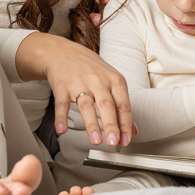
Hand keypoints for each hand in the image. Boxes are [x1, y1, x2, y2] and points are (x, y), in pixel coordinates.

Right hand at [15, 32, 133, 146]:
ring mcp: (79, 84)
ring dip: (92, 124)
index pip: (123, 104)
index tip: (126, 140)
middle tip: (113, 141)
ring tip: (96, 140)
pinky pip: (62, 104)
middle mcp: (98, 81)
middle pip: (107, 105)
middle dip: (111, 124)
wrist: (64, 53)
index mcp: (114, 81)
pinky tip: (62, 129)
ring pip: (87, 105)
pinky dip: (61, 117)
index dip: (125, 124)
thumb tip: (133, 130)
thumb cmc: (91, 70)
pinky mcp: (62, 87)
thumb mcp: (112, 82)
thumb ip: (122, 106)